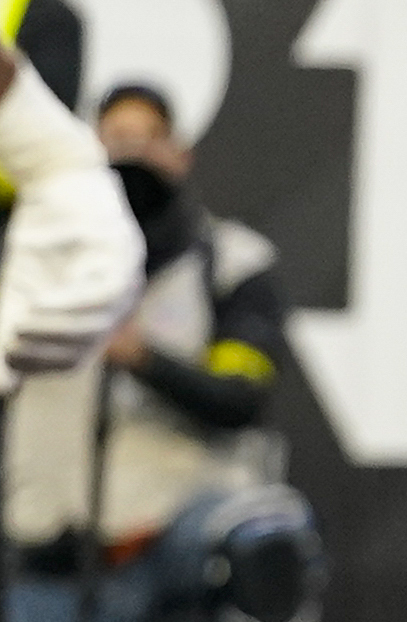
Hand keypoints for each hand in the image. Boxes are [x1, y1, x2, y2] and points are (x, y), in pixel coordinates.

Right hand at [0, 163, 143, 375]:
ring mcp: (127, 278)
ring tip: (19, 330)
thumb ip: (10, 334)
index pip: (76, 355)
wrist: (54, 180)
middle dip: (47, 351)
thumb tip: (2, 388)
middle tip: (10, 350)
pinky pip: (103, 291)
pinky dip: (69, 304)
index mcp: (101, 317)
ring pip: (97, 321)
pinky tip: (39, 305)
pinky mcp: (125, 253)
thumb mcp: (21, 290)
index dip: (42, 363)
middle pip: (88, 343)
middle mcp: (120, 303)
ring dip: (55, 330)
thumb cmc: (41, 240)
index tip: (8, 361)